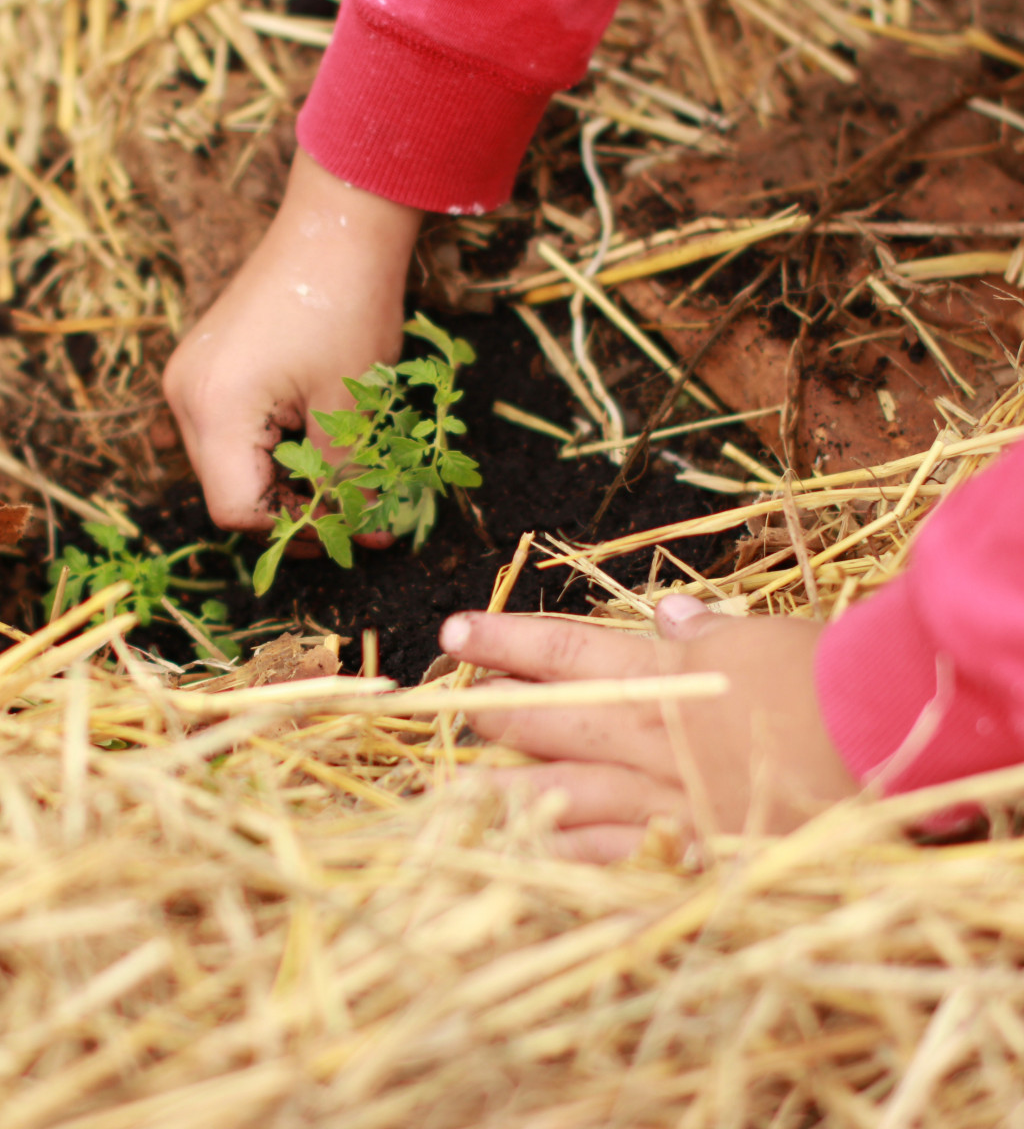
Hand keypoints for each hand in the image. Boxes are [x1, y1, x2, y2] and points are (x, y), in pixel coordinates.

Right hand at [163, 149, 422, 533]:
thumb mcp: (351, 408)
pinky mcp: (208, 366)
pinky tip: (317, 444)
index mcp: (216, 409)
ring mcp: (191, 379)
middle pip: (228, 492)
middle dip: (292, 512)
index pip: (236, 511)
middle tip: (354, 514)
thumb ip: (347, 480)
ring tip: (344, 480)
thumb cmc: (349, 309)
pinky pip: (231, 431)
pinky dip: (272, 449)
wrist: (338, 225)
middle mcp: (186, 397)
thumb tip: (363, 536)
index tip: (349, 528)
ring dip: (284, 483)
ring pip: (230, 466)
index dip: (295, 531)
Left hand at [439, 597, 857, 861]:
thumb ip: (707, 630)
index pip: (562, 650)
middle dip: (494, 715)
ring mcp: (661, 797)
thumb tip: (670, 611)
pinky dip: (572, 865)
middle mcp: (645, 735)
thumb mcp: (759, 636)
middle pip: (549, 722)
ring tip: (454, 797)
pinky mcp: (689, 850)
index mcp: (659, 676)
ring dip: (505, 797)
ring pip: (563, 796)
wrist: (875, 735)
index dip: (504, 641)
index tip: (453, 635)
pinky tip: (532, 869)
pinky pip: (616, 862)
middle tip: (450, 711)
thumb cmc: (820, 674)